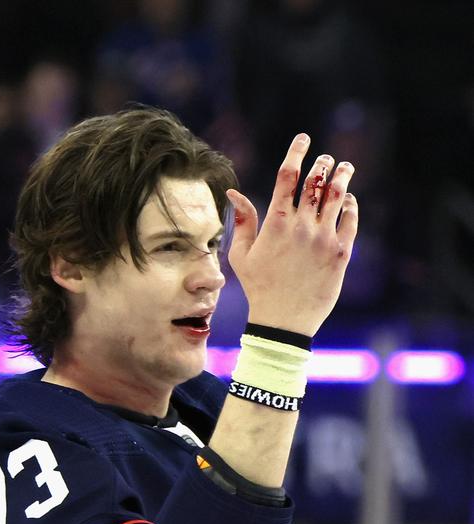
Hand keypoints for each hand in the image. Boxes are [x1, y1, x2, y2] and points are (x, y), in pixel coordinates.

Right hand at [226, 134, 357, 336]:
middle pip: (316, 180)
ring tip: (345, 168)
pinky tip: (349, 201)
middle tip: (325, 159)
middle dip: (322, 163)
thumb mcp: (242, 255)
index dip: (297, 151)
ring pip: (338, 196)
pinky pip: (351, 220)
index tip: (303, 139)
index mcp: (276, 223)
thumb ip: (243, 221)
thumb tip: (235, 192)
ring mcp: (324, 239)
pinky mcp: (341, 253)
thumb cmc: (258, 288)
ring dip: (343, 177)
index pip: (288, 175)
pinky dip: (351, 205)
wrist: (283, 322)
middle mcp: (302, 226)